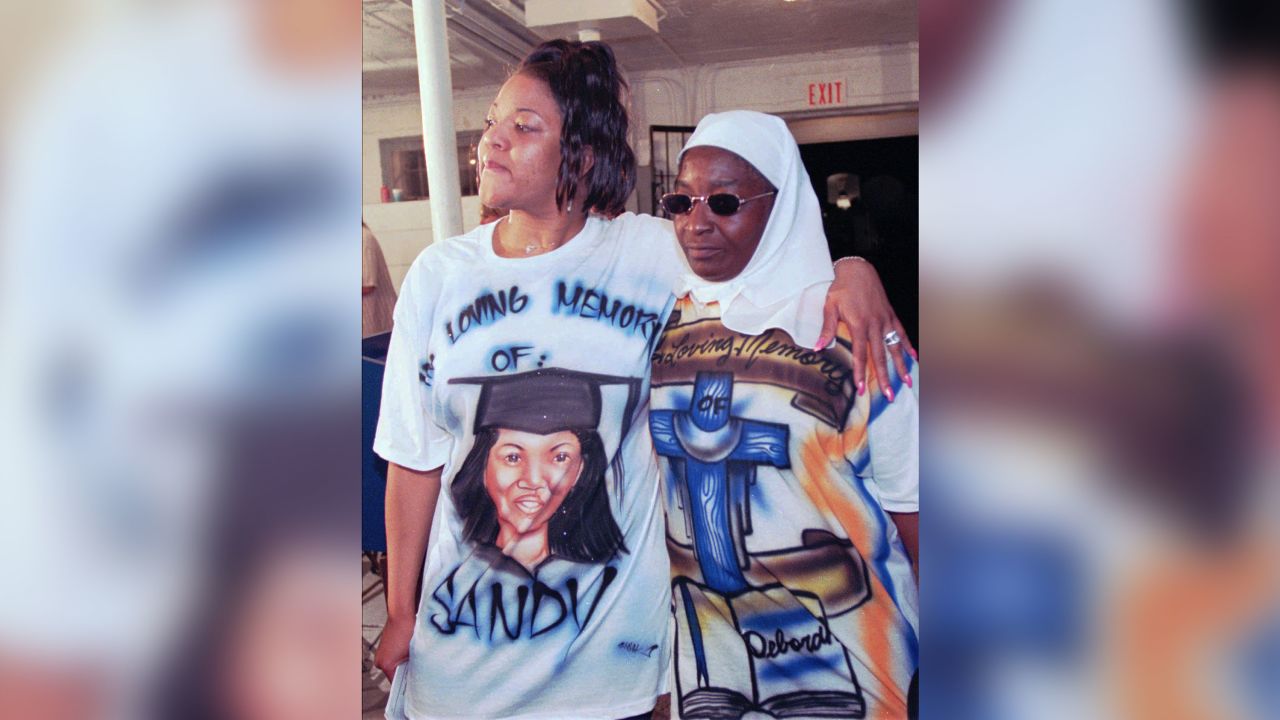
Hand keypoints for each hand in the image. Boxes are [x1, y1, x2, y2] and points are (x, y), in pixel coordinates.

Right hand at [374, 615, 414, 682]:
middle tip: (415, 666)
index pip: (396, 683)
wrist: (401, 614)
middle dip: (405, 671)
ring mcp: (380, 654)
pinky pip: (392, 657)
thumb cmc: (407, 629)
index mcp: (385, 665)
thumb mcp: (414, 652)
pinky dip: (399, 656)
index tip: (414, 681)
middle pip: (394, 674)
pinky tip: (406, 648)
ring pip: (394, 665)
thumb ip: (414, 667)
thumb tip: (417, 675)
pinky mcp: (383, 647)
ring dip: (402, 663)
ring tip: (410, 655)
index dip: (407, 682)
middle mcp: (380, 661)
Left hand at [818, 258, 915, 399]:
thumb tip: (818, 348)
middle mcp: (875, 325)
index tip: (860, 389)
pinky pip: (901, 333)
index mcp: (858, 325)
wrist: (858, 269)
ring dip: (901, 366)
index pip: (860, 355)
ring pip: (894, 347)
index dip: (860, 373)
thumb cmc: (841, 288)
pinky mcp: (891, 315)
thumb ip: (827, 329)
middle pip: (880, 356)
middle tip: (889, 395)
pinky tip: (914, 358)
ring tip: (908, 382)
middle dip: (885, 377)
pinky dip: (908, 345)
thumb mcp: (830, 306)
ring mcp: (885, 320)